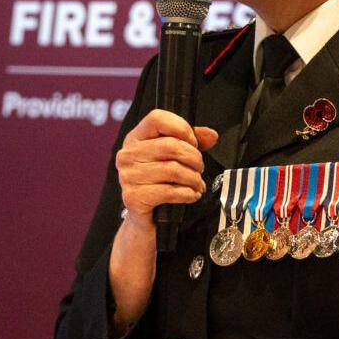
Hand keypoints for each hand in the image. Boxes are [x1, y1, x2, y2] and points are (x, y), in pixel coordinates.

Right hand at [115, 109, 219, 229]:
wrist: (146, 220)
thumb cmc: (160, 184)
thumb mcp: (174, 158)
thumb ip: (191, 142)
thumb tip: (211, 135)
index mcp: (135, 139)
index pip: (157, 118)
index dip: (182, 128)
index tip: (193, 143)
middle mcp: (127, 155)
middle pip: (170, 145)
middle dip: (194, 158)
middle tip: (200, 168)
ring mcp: (127, 177)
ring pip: (172, 169)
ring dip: (193, 178)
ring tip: (197, 184)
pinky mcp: (133, 197)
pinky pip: (168, 191)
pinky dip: (187, 193)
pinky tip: (192, 195)